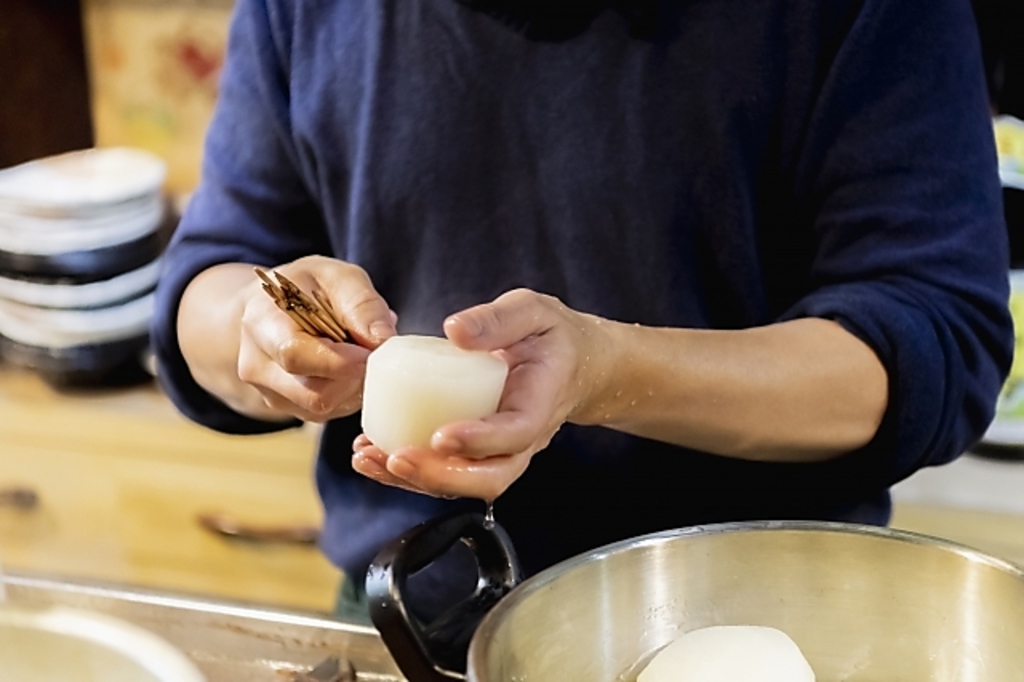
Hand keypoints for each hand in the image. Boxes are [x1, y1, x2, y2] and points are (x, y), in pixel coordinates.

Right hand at [236, 256, 395, 421]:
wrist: (275, 306)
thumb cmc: (307, 287)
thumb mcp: (337, 276)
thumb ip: (362, 303)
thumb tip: (383, 340)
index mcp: (262, 322)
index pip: (295, 356)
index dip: (341, 361)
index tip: (371, 352)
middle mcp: (257, 364)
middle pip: (314, 393)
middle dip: (355, 376)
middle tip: (371, 349)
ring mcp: (270, 392)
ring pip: (325, 407)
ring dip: (354, 385)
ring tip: (357, 352)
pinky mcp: (288, 408)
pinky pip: (328, 412)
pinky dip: (348, 393)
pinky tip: (348, 367)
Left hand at [352, 288, 612, 499]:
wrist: (576, 364)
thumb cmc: (552, 337)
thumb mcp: (533, 312)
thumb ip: (498, 319)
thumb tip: (454, 330)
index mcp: (539, 405)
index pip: (515, 434)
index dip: (480, 440)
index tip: (443, 435)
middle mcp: (520, 439)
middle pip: (487, 477)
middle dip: (439, 475)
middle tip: (397, 459)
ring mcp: (498, 451)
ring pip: (462, 482)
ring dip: (414, 479)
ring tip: (369, 459)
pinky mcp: (475, 451)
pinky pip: (445, 470)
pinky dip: (406, 470)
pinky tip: (371, 454)